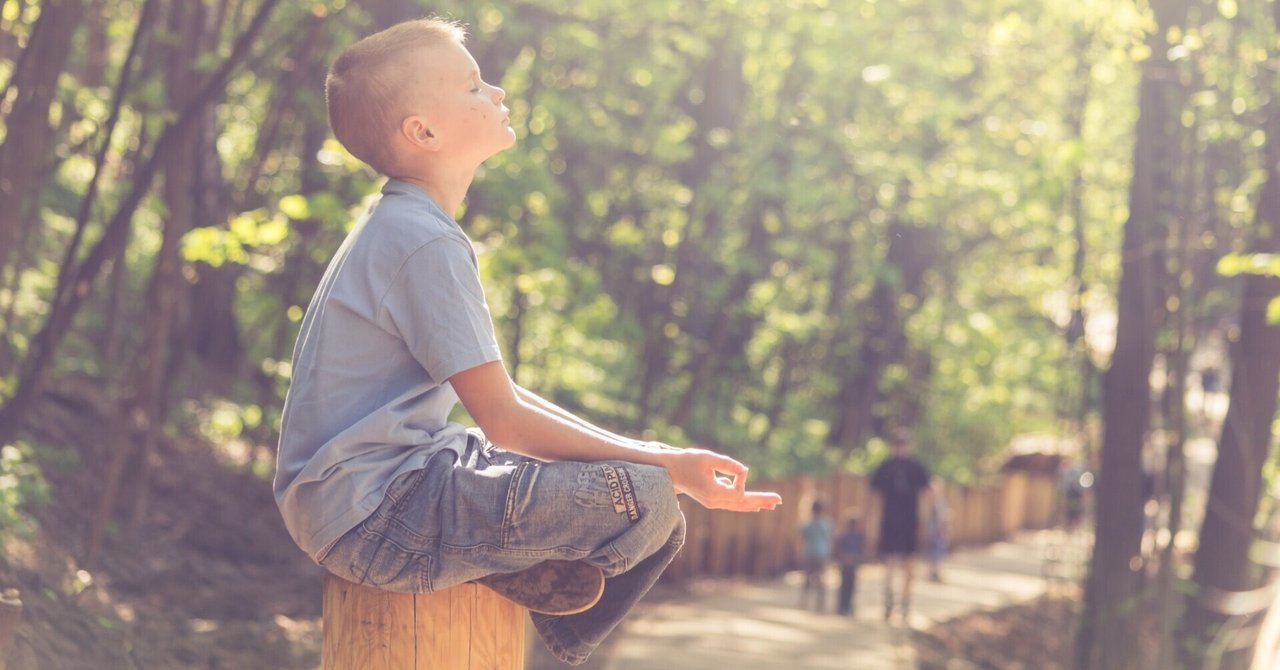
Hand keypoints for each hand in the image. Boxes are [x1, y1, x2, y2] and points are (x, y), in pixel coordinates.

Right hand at [659, 447, 781, 511]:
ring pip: (738, 505)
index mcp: (713, 493)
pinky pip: (732, 503)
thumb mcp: (708, 457)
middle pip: (743, 503)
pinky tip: (756, 504)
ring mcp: (713, 503)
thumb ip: (728, 464)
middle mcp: (714, 502)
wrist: (669, 471)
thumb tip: (745, 471)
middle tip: (780, 500)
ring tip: (772, 504)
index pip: (738, 492)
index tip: (739, 468)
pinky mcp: (712, 499)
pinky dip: (745, 503)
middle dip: (761, 500)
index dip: (742, 479)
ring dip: (756, 503)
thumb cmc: (687, 461)